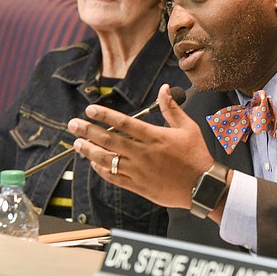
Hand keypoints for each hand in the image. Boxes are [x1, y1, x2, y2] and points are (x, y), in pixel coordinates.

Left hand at [67, 84, 214, 208]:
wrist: (203, 186)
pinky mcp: (139, 187)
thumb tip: (164, 88)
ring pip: (108, 160)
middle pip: (109, 141)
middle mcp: (143, 153)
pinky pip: (115, 178)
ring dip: (90, 151)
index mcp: (154, 137)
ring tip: (77, 144)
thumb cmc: (196, 155)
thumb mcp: (188, 127)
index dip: (104, 116)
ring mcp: (139, 171)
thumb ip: (172, 108)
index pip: (123, 123)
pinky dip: (102, 171)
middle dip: (88, 131)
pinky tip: (93, 164)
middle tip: (73, 125)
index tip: (90, 110)